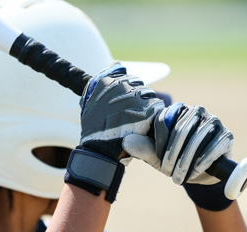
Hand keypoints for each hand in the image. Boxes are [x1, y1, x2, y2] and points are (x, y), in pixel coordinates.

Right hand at [64, 62, 164, 202]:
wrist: (100, 152)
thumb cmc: (94, 130)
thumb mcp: (90, 103)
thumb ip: (101, 81)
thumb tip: (116, 63)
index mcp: (106, 81)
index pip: (125, 76)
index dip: (127, 91)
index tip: (124, 104)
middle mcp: (121, 86)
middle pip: (139, 85)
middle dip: (138, 99)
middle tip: (130, 116)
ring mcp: (135, 97)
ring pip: (149, 95)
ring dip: (146, 107)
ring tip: (136, 122)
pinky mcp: (147, 110)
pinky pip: (157, 107)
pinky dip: (153, 117)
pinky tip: (144, 126)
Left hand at [123, 102, 233, 184]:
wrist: (199, 174)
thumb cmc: (175, 160)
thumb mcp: (156, 156)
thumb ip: (143, 148)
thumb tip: (125, 141)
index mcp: (176, 110)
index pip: (164, 121)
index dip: (159, 144)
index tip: (158, 162)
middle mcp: (195, 111)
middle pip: (181, 130)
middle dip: (173, 155)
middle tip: (168, 173)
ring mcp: (213, 121)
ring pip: (197, 139)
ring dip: (187, 161)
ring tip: (179, 177)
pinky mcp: (226, 134)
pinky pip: (214, 146)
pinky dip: (203, 161)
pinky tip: (196, 171)